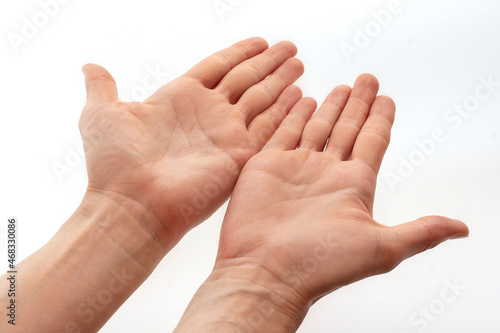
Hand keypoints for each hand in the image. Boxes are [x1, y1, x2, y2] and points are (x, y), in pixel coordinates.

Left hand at [78, 37, 303, 245]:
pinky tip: (300, 97)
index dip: (241, 53)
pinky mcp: (239, 155)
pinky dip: (285, 112)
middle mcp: (207, 113)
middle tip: (291, 49)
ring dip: (281, 83)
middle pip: (246, 79)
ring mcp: (225, 134)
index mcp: (180, 97)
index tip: (261, 41)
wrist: (131, 203)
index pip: (219, 66)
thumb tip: (91, 66)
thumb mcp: (102, 114)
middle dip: (269, 64)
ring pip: (261, 99)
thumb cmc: (114, 163)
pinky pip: (269, 127)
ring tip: (298, 65)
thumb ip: (102, 87)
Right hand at [212, 74, 468, 327]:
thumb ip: (420, 232)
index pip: (372, 142)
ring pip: (318, 127)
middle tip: (367, 78)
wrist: (265, 271)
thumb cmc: (320, 264)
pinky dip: (293, 115)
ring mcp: (295, 168)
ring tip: (340, 86)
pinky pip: (283, 131)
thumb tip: (461, 229)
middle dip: (358, 104)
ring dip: (330, 106)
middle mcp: (326, 174)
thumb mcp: (381, 248)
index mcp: (353, 186)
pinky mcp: (266, 165)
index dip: (381, 119)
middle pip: (348, 129)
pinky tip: (303, 100)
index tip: (388, 98)